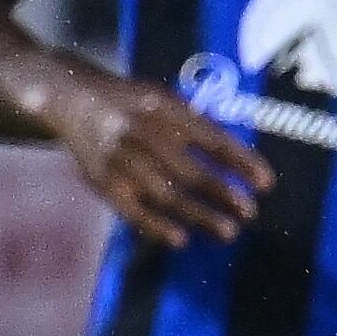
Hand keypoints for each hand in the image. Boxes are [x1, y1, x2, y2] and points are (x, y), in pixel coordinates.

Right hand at [54, 78, 269, 247]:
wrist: (70, 96)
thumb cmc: (132, 103)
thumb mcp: (164, 100)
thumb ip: (198, 125)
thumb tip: (243, 162)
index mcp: (162, 109)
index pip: (211, 138)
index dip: (241, 162)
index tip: (266, 184)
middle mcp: (140, 133)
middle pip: (189, 170)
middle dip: (223, 194)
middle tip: (250, 212)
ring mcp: (119, 159)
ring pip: (164, 194)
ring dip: (199, 215)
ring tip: (228, 231)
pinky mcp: (101, 180)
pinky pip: (131, 209)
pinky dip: (155, 226)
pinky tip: (180, 239)